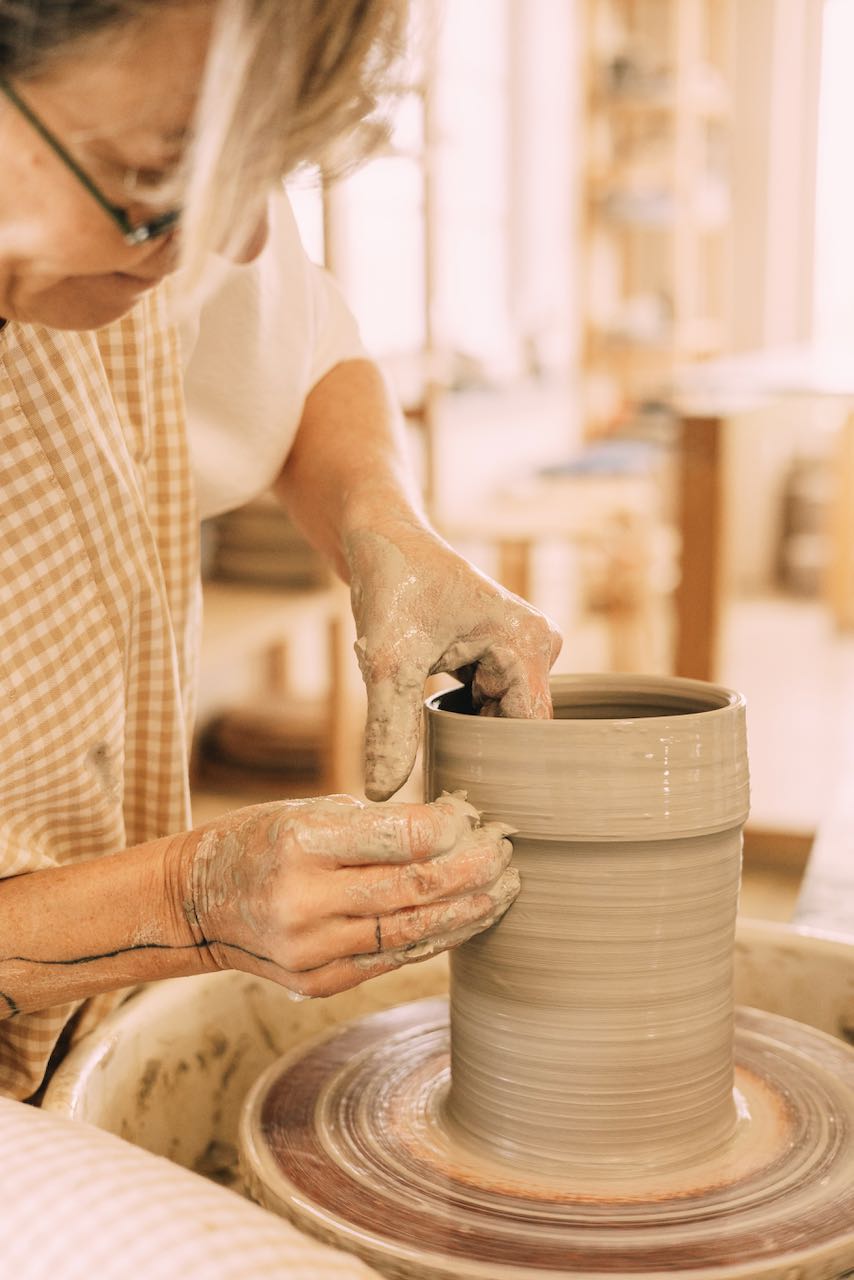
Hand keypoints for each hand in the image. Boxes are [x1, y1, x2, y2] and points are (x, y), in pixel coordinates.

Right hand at [177, 792, 517, 997]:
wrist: (194, 904)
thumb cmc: (259, 841)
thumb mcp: (306, 810)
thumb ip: (374, 823)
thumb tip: (452, 829)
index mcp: (301, 843)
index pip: (399, 838)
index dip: (449, 829)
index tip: (474, 818)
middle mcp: (305, 902)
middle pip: (414, 889)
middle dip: (472, 870)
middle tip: (505, 853)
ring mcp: (312, 951)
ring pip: (412, 932)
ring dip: (467, 911)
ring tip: (503, 891)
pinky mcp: (318, 983)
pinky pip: (392, 960)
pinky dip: (434, 938)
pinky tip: (465, 920)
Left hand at [347, 518, 561, 799]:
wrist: (380, 537)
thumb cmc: (390, 585)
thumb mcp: (385, 661)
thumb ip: (389, 728)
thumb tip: (383, 793)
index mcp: (528, 644)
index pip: (531, 732)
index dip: (502, 769)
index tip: (467, 804)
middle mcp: (537, 645)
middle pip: (517, 728)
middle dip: (481, 753)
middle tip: (441, 785)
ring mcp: (521, 649)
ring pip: (500, 719)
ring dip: (468, 736)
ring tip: (432, 750)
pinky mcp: (501, 653)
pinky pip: (489, 704)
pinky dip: (460, 719)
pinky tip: (432, 724)